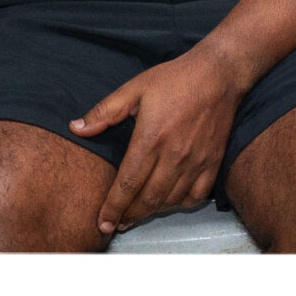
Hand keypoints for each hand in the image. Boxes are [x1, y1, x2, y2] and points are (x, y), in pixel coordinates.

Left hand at [72, 43, 241, 234]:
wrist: (219, 72)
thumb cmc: (176, 79)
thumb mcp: (135, 88)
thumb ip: (104, 111)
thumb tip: (76, 128)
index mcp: (151, 138)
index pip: (128, 183)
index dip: (113, 207)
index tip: (102, 222)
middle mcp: (174, 154)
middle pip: (148, 198)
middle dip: (129, 215)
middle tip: (117, 222)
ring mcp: (196, 160)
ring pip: (171, 200)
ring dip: (152, 211)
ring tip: (138, 212)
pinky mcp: (214, 160)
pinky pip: (197, 195)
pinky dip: (181, 203)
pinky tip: (169, 200)